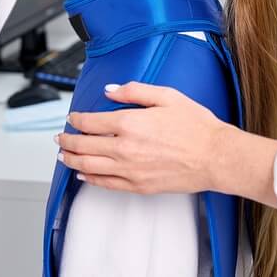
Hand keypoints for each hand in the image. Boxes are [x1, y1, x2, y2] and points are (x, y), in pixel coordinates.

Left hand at [55, 82, 228, 193]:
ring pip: (89, 166)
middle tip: (60, 137)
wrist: (216, 157)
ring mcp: (130, 170)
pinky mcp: (138, 186)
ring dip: (72, 159)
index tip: (72, 118)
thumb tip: (111, 90)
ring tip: (63, 155)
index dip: (77, 119)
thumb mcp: (166, 96)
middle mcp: (125, 148)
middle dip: (67, 140)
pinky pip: (106, 183)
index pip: (91, 122)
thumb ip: (135, 91)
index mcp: (130, 123)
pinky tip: (83, 173)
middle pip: (84, 145)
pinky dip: (89, 178)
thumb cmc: (196, 127)